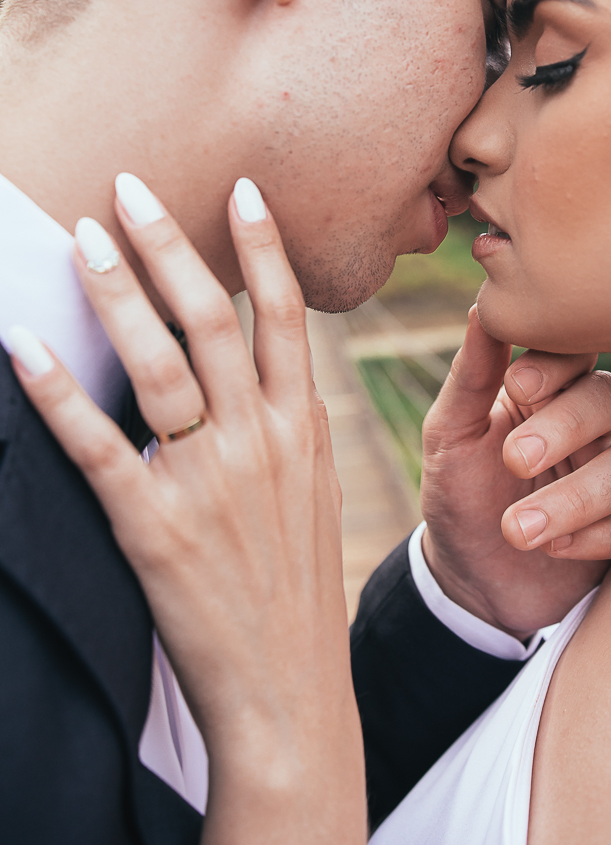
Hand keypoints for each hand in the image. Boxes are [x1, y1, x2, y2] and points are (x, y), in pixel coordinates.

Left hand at [9, 178, 364, 844]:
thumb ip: (295, 429)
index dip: (264, 247)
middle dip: (171, 246)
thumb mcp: (316, 494)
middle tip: (132, 188)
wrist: (288, 688)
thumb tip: (277, 375)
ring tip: (85, 238)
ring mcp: (209, 481)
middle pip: (213, 321)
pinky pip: (98, 446)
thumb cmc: (296, 588)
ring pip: (160, 364)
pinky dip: (59, 391)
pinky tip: (25, 346)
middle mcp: (262, 441)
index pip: (285, 317)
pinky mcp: (154, 527)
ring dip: (119, 294)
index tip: (241, 189)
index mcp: (304, 429)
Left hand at [421, 307, 610, 638]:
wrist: (470, 578)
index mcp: (551, 388)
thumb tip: (480, 304)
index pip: (574, 352)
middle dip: (563, 428)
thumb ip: (471, 376)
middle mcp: (594, 423)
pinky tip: (557, 549)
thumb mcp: (451, 434)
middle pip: (609, 400)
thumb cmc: (461, 492)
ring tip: (518, 529)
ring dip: (575, 497)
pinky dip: (605, 535)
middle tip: (515, 459)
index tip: (518, 385)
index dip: (555, 364)